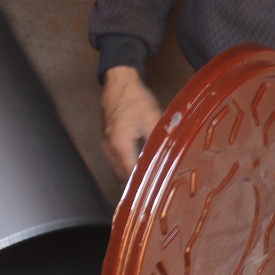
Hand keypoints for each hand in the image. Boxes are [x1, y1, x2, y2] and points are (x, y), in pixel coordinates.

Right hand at [101, 66, 162, 180]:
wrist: (119, 82)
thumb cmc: (135, 97)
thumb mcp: (153, 118)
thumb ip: (159, 139)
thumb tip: (168, 156)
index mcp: (120, 143)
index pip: (130, 173)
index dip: (141, 184)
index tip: (153, 192)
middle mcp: (109, 147)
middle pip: (121, 176)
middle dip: (135, 184)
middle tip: (152, 191)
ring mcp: (105, 144)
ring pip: (116, 170)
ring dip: (129, 177)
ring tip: (146, 182)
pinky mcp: (106, 140)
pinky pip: (114, 161)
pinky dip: (124, 167)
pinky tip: (137, 166)